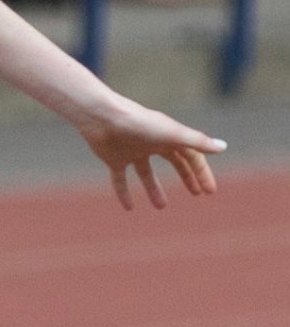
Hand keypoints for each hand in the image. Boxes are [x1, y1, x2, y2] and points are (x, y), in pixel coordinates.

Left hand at [77, 95, 224, 210]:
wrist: (102, 119)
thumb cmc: (139, 124)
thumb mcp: (171, 134)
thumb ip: (197, 141)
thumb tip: (223, 147)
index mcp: (169, 136)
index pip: (192, 156)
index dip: (202, 173)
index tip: (209, 191)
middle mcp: (152, 143)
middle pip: (174, 161)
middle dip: (187, 176)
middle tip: (196, 194)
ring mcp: (133, 151)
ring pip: (147, 173)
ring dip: (154, 189)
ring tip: (161, 207)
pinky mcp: (114, 159)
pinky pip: (120, 179)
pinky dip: (124, 192)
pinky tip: (128, 208)